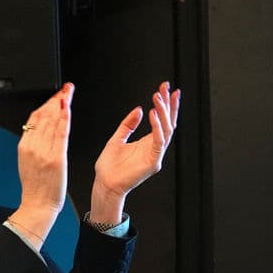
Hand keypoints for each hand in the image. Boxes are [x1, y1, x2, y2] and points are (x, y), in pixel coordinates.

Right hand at [12, 83, 74, 239]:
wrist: (38, 205)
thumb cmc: (35, 188)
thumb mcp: (26, 162)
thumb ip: (32, 145)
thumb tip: (40, 130)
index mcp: (24, 146)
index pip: (34, 119)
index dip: (46, 104)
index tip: (55, 96)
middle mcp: (32, 147)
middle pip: (44, 116)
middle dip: (56, 100)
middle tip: (66, 89)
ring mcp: (44, 152)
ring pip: (52, 122)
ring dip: (61, 105)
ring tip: (69, 93)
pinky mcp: (56, 158)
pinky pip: (60, 134)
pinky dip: (64, 119)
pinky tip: (68, 109)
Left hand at [90, 82, 180, 219]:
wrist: (104, 184)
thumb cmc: (109, 167)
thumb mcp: (117, 139)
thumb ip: (128, 124)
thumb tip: (139, 109)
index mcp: (147, 143)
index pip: (161, 120)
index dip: (165, 105)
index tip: (165, 88)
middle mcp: (154, 148)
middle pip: (167, 123)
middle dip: (168, 104)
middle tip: (166, 88)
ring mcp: (155, 155)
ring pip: (166, 130)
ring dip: (163, 113)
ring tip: (158, 98)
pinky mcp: (153, 162)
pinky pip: (158, 142)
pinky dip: (157, 127)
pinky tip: (154, 115)